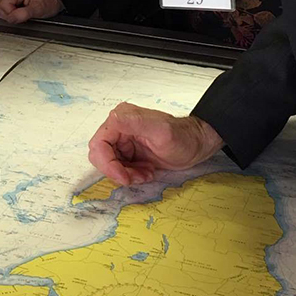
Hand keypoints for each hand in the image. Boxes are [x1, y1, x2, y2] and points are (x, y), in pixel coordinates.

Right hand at [0, 0, 63, 23]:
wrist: (53, 0)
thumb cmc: (48, 1)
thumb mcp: (39, 9)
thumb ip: (24, 14)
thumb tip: (11, 18)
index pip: (2, 5)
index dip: (10, 14)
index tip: (20, 16)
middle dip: (7, 15)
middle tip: (19, 16)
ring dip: (7, 15)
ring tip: (19, 14)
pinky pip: (2, 9)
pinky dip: (8, 14)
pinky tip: (17, 13)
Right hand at [88, 102, 225, 185]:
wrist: (195, 145)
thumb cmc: (182, 138)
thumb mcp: (161, 131)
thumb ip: (135, 123)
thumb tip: (112, 118)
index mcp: (122, 118)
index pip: (99, 144)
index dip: (108, 165)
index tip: (125, 178)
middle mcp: (119, 126)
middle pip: (101, 155)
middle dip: (117, 171)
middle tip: (137, 177)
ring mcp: (123, 139)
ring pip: (109, 164)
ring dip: (126, 174)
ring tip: (146, 173)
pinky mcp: (128, 150)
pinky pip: (119, 167)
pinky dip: (131, 174)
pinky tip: (147, 172)